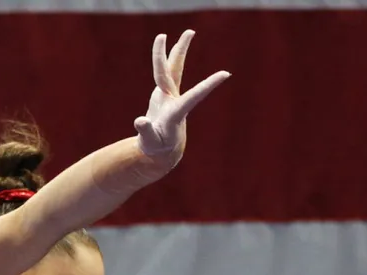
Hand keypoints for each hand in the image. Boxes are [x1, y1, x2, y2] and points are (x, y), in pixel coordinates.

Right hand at [134, 31, 229, 169]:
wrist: (162, 149)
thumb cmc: (157, 147)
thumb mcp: (150, 142)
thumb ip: (145, 131)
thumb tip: (140, 121)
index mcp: (175, 112)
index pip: (193, 95)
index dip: (208, 85)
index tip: (226, 74)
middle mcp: (174, 100)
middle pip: (176, 71)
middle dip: (181, 52)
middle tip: (190, 31)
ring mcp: (169, 96)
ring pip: (172, 68)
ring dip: (177, 50)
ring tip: (188, 33)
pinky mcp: (164, 95)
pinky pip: (165, 73)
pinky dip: (166, 60)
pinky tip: (171, 49)